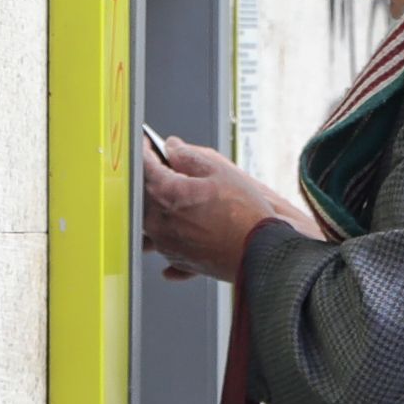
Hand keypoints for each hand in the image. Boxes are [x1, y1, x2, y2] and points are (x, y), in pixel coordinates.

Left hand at [141, 135, 321, 281]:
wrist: (260, 253)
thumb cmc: (245, 214)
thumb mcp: (221, 172)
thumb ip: (190, 156)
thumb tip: (173, 147)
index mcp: (167, 194)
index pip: (145, 165)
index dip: (146, 150)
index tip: (149, 145)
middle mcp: (159, 221)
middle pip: (144, 193)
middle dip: (152, 178)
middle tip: (167, 168)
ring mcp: (165, 243)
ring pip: (150, 218)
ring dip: (158, 205)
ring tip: (178, 198)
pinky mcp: (176, 259)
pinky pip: (163, 243)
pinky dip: (167, 234)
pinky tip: (180, 229)